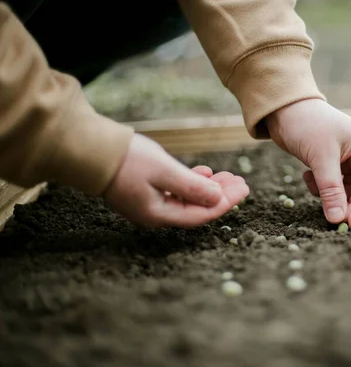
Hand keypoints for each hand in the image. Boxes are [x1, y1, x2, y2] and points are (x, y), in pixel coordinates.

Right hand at [104, 134, 248, 227]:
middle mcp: (155, 214)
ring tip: (227, 176)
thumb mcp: (164, 171)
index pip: (202, 214)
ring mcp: (148, 204)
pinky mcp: (144, 191)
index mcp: (159, 214)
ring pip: (188, 200)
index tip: (245, 188)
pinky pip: (176, 192)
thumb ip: (193, 187)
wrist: (90, 151)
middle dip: (221, 196)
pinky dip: (192, 183)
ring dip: (208, 188)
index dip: (226, 202)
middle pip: (197, 210)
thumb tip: (218, 199)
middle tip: (241, 181)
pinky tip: (204, 173)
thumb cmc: (126, 161)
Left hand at [266, 99, 350, 228]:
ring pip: (344, 191)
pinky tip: (306, 176)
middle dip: (347, 204)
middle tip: (334, 219)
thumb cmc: (307, 125)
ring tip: (314, 185)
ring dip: (330, 196)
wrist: (282, 109)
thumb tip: (338, 220)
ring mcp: (344, 161)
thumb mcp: (321, 158)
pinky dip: (319, 188)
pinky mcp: (328, 165)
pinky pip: (330, 187)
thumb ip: (331, 190)